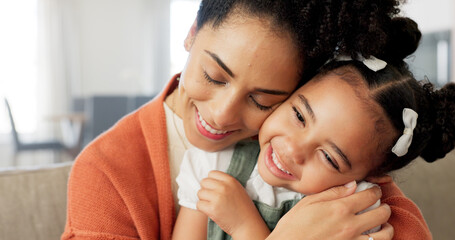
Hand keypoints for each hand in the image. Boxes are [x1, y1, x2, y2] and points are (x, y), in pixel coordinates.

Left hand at [197, 170, 269, 238]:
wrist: (247, 224)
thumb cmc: (242, 207)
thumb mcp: (238, 189)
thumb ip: (225, 183)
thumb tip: (209, 180)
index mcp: (231, 180)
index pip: (211, 173)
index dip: (211, 181)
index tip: (215, 189)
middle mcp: (224, 187)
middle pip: (204, 182)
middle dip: (206, 190)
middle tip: (212, 198)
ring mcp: (217, 198)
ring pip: (200, 193)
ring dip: (204, 199)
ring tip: (212, 205)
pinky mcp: (212, 209)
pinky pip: (199, 204)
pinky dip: (203, 208)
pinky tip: (210, 211)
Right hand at [267, 182, 392, 239]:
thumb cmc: (293, 228)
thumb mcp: (308, 203)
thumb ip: (332, 193)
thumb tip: (352, 185)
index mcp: (339, 209)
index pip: (370, 195)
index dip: (375, 190)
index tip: (374, 190)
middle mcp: (350, 226)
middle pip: (382, 213)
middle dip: (384, 206)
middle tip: (380, 205)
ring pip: (385, 234)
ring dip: (386, 226)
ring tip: (382, 224)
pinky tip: (372, 237)